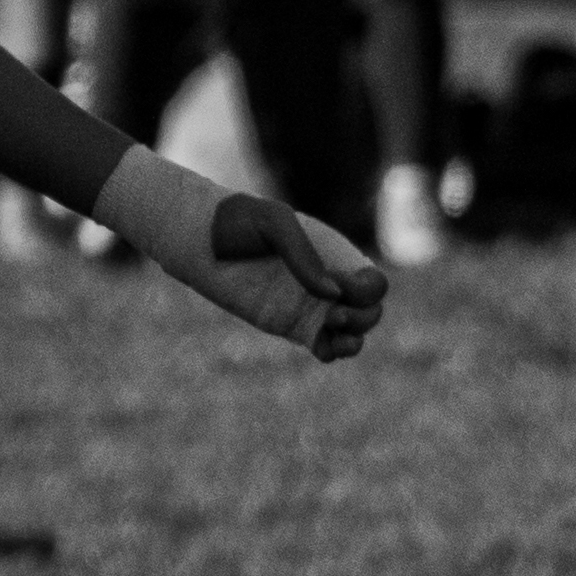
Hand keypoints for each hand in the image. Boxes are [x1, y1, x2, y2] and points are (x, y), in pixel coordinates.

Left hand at [196, 191, 387, 358]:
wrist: (201, 241)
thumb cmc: (238, 221)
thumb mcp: (273, 223)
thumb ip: (302, 254)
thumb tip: (331, 294)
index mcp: (334, 254)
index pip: (373, 282)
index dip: (367, 291)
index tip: (339, 287)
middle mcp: (329, 281)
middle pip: (371, 310)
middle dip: (363, 318)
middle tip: (333, 315)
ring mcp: (311, 306)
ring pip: (354, 332)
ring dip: (354, 338)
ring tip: (331, 331)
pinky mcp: (292, 326)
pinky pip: (326, 346)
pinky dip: (334, 353)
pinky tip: (323, 349)